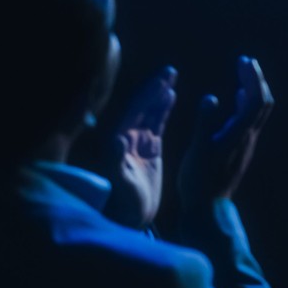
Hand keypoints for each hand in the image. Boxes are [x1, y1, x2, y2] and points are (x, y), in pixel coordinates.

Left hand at [91, 67, 176, 229]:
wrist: (130, 218)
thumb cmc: (124, 203)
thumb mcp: (120, 183)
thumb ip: (116, 161)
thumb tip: (116, 138)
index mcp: (121, 142)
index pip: (136, 112)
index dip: (148, 95)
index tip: (162, 79)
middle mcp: (127, 138)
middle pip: (142, 106)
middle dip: (155, 87)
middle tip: (170, 70)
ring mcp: (138, 143)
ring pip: (150, 112)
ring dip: (159, 94)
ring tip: (171, 77)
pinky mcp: (149, 150)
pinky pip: (156, 124)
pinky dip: (162, 109)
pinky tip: (170, 97)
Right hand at [179, 56, 274, 204]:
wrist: (207, 210)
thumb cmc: (199, 182)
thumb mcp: (197, 151)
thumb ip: (205, 124)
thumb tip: (211, 98)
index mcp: (238, 135)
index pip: (256, 100)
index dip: (253, 78)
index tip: (243, 61)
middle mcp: (248, 138)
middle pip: (263, 103)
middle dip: (256, 80)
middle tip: (245, 62)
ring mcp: (246, 144)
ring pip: (258, 111)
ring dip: (253, 90)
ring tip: (243, 74)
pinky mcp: (240, 149)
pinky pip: (250, 120)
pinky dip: (247, 104)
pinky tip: (236, 100)